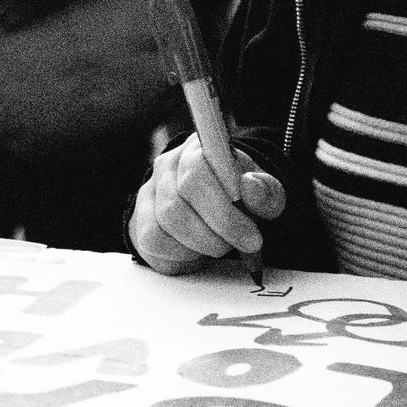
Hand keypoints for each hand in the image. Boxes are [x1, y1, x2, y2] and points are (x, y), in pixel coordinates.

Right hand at [132, 134, 285, 272]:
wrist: (222, 205)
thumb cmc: (241, 197)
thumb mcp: (264, 192)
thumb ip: (266, 191)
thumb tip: (251, 186)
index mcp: (197, 150)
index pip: (196, 174)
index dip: (223, 213)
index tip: (252, 238)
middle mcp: (166, 167)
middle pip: (175, 208)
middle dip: (214, 238)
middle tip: (240, 247)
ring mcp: (148, 194)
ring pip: (161, 229)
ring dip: (198, 247)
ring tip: (220, 245)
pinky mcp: (140, 221)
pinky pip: (152, 244)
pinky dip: (180, 256)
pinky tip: (199, 251)